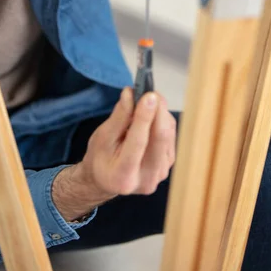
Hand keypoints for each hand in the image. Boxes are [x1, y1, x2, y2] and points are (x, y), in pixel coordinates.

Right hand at [52, 88, 175, 221]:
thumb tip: (130, 93)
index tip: (149, 95)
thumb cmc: (100, 157)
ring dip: (160, 114)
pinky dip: (162, 121)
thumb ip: (118, 117)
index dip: (145, 116)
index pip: (138, 142)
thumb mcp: (102, 137)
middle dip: (158, 111)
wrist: (106, 179)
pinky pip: (171, 137)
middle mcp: (146, 179)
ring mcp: (161, 174)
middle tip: (151, 92)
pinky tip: (151, 117)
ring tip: (146, 103)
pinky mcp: (168, 165)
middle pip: (160, 139)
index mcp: (123, 175)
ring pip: (168, 135)